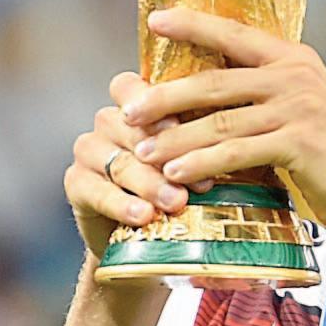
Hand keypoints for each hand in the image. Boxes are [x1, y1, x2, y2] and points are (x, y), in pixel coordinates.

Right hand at [63, 73, 198, 259]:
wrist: (156, 239)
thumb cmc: (191, 184)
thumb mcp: (207, 155)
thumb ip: (214, 135)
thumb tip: (249, 126)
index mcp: (139, 103)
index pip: (134, 86)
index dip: (155, 100)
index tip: (182, 123)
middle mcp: (110, 120)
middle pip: (130, 125)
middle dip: (166, 151)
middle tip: (197, 174)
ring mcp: (89, 150)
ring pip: (119, 159)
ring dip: (150, 182)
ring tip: (177, 202)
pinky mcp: (75, 183)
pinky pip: (94, 189)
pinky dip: (122, 204)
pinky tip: (144, 215)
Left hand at [121, 7, 325, 237]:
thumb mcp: (307, 108)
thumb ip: (268, 94)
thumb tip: (213, 93)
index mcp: (295, 60)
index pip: (234, 34)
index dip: (193, 24)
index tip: (155, 19)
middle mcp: (295, 76)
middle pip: (215, 81)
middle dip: (166, 95)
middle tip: (128, 108)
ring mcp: (298, 108)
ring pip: (220, 120)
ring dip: (175, 137)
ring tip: (142, 150)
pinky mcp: (299, 143)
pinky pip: (236, 152)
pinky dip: (201, 163)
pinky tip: (176, 173)